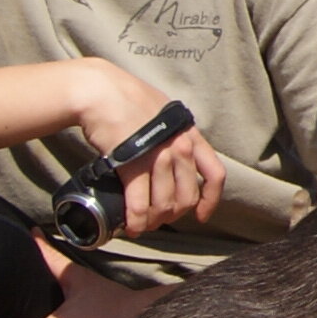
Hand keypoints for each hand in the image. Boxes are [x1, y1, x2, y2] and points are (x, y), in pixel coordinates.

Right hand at [70, 57, 225, 233]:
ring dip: (153, 220)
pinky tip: (131, 227)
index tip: (201, 216)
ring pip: (165, 204)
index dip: (210, 201)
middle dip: (174, 215)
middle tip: (158, 220)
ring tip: (142, 224)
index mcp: (190, 135)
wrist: (101, 91)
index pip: (215, 174)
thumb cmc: (128, 99)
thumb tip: (173, 159)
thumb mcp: (164, 114)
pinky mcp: (132, 165)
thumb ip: (174, 135)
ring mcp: (158, 156)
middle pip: (187, 196)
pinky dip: (136, 220)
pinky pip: (139, 203)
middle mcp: (180, 147)